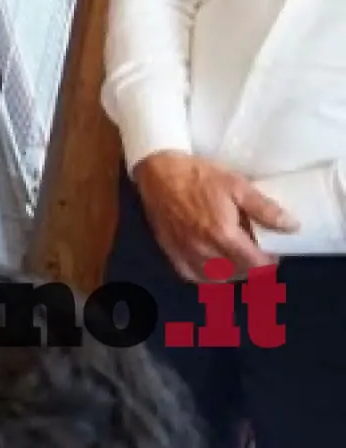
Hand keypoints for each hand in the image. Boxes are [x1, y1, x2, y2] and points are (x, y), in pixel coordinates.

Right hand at [132, 151, 297, 281]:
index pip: (256, 265)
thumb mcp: (236, 185)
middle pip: (238, 273)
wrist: (158, 172)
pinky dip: (207, 275)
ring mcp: (186, 253)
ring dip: (232, 272)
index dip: (269, 262)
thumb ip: (264, 208)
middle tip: (255, 250)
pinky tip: (212, 264)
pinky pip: (193, 276)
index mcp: (223, 235)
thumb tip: (292, 226)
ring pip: (216, 278)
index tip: (273, 252)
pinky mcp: (171, 252)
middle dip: (252, 265)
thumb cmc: (199, 176)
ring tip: (235, 257)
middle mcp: (205, 250)